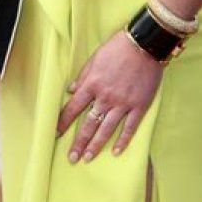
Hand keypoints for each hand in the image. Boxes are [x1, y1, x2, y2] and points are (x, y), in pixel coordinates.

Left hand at [56, 30, 163, 162]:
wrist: (146, 43)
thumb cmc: (119, 47)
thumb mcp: (96, 57)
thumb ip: (83, 75)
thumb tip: (70, 90)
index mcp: (93, 83)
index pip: (73, 107)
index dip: (63, 122)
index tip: (55, 134)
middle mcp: (106, 96)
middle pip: (89, 123)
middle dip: (79, 142)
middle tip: (72, 158)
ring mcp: (123, 103)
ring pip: (106, 129)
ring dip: (96, 145)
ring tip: (87, 158)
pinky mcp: (139, 105)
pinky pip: (130, 127)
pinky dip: (123, 140)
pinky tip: (116, 151)